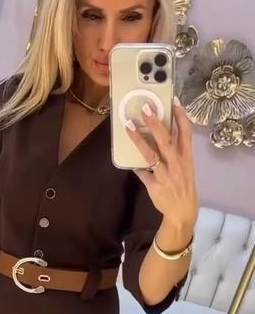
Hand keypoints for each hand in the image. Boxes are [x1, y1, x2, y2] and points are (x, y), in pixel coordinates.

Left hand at [126, 97, 198, 233]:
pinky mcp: (155, 186)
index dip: (181, 117)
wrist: (182, 212)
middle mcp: (177, 165)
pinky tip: (127, 159)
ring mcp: (166, 175)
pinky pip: (142, 173)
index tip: (174, 101)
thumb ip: (177, 152)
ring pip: (151, 154)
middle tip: (146, 109)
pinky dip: (135, 166)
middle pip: (166, 140)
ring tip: (129, 126)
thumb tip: (164, 134)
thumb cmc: (184, 187)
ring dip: (139, 140)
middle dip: (156, 123)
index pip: (186, 133)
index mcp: (187, 159)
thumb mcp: (186, 168)